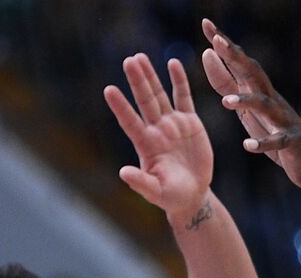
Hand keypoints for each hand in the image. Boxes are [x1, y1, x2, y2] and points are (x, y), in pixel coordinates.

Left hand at [104, 53, 213, 222]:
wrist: (191, 194)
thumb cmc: (171, 197)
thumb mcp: (156, 192)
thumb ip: (141, 182)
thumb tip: (123, 172)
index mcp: (147, 145)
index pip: (130, 122)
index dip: (120, 106)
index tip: (108, 90)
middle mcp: (156, 130)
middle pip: (145, 101)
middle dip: (137, 81)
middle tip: (128, 60)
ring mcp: (172, 124)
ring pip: (159, 95)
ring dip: (150, 76)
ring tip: (139, 57)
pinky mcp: (189, 122)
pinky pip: (184, 97)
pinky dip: (179, 81)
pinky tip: (173, 63)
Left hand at [200, 18, 300, 192]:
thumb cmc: (276, 131)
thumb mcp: (245, 106)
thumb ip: (226, 82)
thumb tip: (207, 53)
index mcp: (258, 91)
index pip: (239, 62)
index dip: (223, 43)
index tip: (205, 23)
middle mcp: (272, 99)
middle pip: (253, 73)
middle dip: (235, 57)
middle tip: (216, 41)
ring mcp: (284, 119)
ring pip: (265, 105)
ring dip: (246, 101)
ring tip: (224, 102)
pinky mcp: (292, 143)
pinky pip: (277, 141)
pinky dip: (263, 143)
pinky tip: (248, 146)